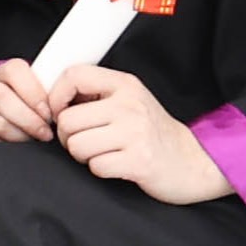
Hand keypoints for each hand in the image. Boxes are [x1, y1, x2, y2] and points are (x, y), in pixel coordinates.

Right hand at [0, 56, 62, 145]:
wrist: (6, 136)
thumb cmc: (29, 115)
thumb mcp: (38, 98)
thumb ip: (51, 92)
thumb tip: (77, 93)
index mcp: (2, 74)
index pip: (14, 70)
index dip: (34, 92)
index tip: (49, 111)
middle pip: (1, 96)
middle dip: (29, 117)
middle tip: (46, 131)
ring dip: (21, 134)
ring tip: (35, 141)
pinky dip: (7, 146)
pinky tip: (18, 148)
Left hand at [50, 64, 231, 206]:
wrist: (193, 161)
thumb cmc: (153, 132)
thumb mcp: (130, 100)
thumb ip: (97, 94)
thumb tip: (53, 98)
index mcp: (125, 84)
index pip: (73, 76)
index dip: (55, 96)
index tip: (59, 112)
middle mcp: (129, 105)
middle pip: (67, 119)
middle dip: (68, 137)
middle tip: (85, 141)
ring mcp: (135, 133)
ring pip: (76, 145)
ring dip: (83, 155)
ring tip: (102, 153)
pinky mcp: (139, 161)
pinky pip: (95, 166)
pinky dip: (100, 169)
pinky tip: (116, 165)